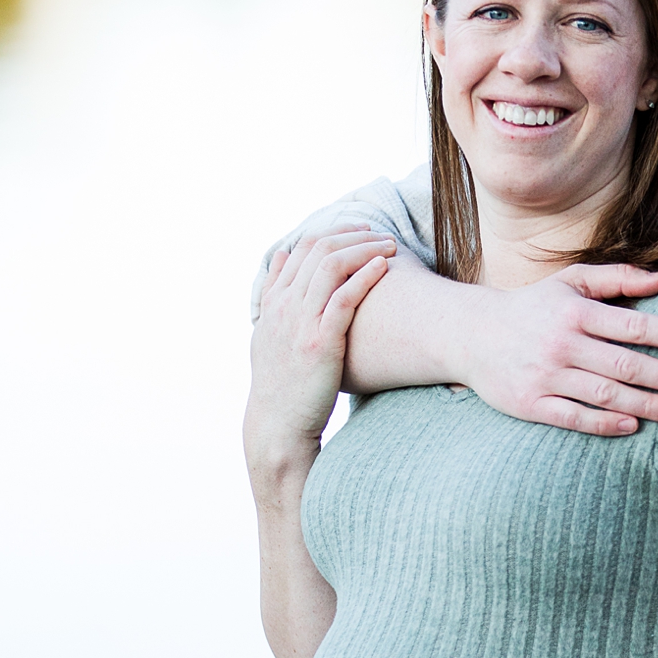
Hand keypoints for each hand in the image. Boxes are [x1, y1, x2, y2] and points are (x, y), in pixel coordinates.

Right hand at [245, 227, 393, 470]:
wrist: (277, 425)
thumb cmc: (280, 383)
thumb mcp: (266, 333)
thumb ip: (273, 293)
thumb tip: (284, 255)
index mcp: (274, 302)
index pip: (303, 248)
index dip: (335, 233)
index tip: (362, 232)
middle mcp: (284, 307)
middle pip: (319, 250)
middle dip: (354, 236)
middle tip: (382, 234)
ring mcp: (300, 323)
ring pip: (331, 267)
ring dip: (364, 249)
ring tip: (390, 246)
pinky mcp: (319, 343)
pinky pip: (343, 299)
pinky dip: (364, 277)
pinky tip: (384, 267)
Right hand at [460, 266, 657, 438]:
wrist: (471, 335)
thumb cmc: (533, 307)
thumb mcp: (571, 282)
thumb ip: (619, 278)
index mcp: (575, 312)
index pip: (634, 324)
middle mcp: (561, 344)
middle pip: (625, 363)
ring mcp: (545, 376)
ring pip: (604, 394)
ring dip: (646, 405)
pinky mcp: (530, 404)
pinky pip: (574, 418)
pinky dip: (604, 424)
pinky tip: (633, 426)